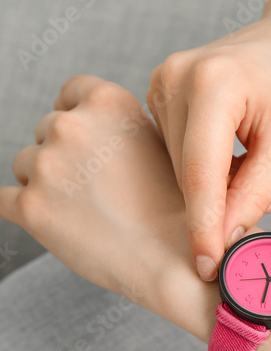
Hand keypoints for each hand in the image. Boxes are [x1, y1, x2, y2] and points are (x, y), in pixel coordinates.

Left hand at [0, 76, 201, 316]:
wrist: (174, 259)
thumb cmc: (174, 207)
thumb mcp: (159, 143)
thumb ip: (119, 125)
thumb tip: (91, 126)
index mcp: (108, 102)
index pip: (71, 91)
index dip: (75, 113)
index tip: (84, 138)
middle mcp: (72, 125)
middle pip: (46, 129)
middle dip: (64, 154)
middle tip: (96, 188)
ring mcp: (47, 166)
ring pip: (25, 165)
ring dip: (44, 183)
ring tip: (86, 210)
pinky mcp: (29, 207)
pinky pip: (4, 200)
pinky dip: (25, 211)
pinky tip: (55, 223)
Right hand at [146, 6, 270, 281]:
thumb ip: (253, 194)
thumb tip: (224, 242)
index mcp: (212, 84)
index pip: (201, 173)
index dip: (204, 227)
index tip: (208, 268)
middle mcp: (176, 77)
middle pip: (188, 172)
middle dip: (223, 204)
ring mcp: (163, 80)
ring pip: (182, 165)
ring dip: (222, 185)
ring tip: (268, 172)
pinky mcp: (161, 89)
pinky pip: (179, 147)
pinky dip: (212, 165)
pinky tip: (246, 158)